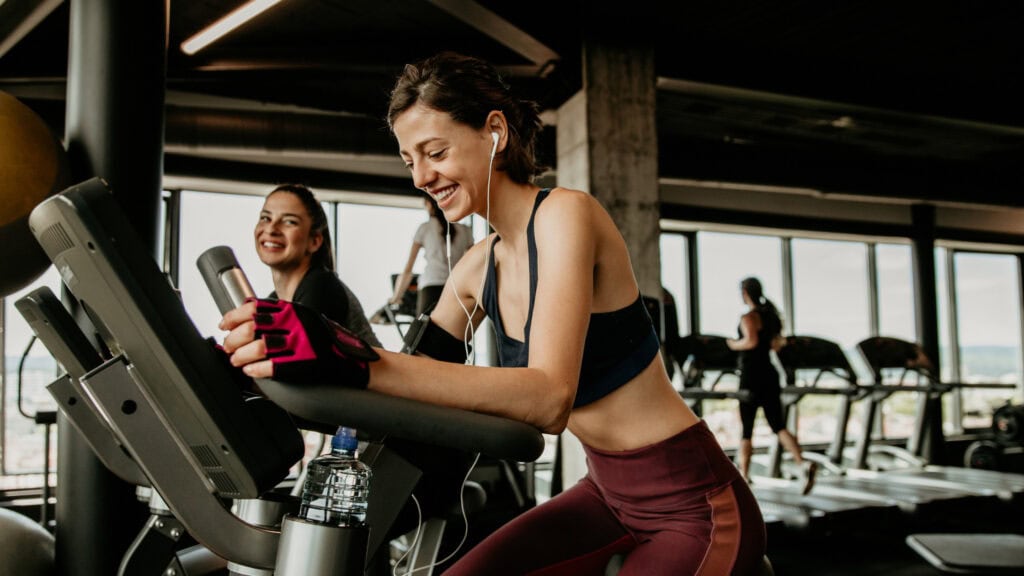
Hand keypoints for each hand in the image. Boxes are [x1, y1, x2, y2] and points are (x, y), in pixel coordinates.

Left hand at [221, 299, 378, 386]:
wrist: (350, 357)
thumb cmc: (323, 339)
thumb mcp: (301, 318)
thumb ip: (278, 315)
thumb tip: (244, 319)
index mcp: (292, 310)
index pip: (254, 308)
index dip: (233, 316)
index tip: (224, 325)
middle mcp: (295, 323)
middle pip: (251, 328)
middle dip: (232, 339)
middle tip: (228, 347)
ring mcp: (299, 343)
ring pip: (258, 347)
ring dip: (240, 356)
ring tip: (236, 360)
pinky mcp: (303, 363)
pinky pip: (271, 366)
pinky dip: (254, 369)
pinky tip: (250, 370)